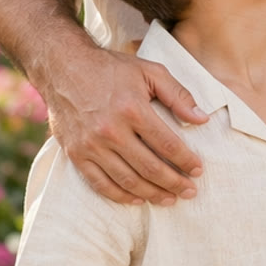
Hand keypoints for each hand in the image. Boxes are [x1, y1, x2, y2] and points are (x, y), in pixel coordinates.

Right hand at [42, 40, 207, 205]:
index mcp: (132, 109)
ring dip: (152, 193)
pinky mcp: (75, 154)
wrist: (63, 66)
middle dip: (174, 183)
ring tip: (170, 198)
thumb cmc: (111, 68)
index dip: (186, 161)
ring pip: (127, 180)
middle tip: (190, 191)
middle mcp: (110, 131)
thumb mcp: (150, 71)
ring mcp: (90, 145)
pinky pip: (100, 183)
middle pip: (149, 167)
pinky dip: (120, 195)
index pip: (167, 144)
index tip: (198, 170)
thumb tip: (202, 119)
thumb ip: (178, 95)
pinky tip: (138, 199)